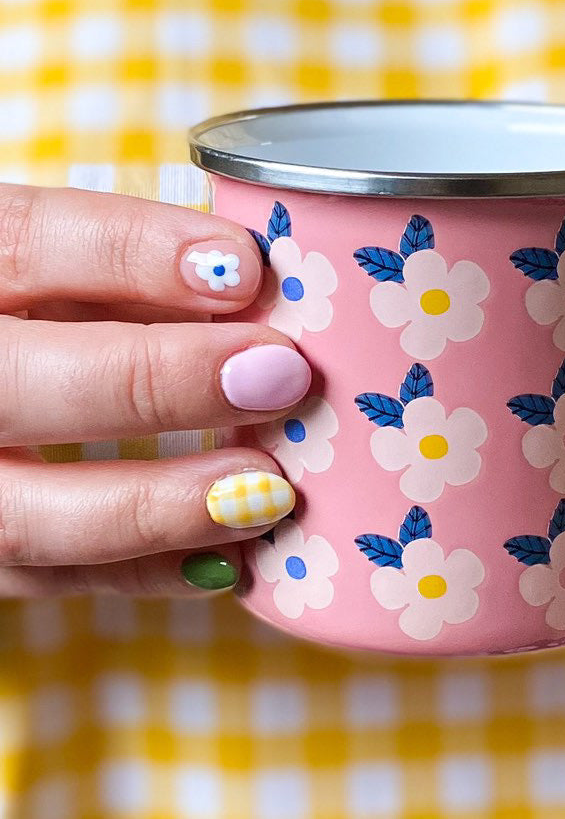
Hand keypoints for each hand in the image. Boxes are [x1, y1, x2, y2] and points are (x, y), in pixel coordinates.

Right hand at [0, 185, 309, 597]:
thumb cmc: (35, 320)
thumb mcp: (61, 275)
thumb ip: (131, 278)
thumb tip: (257, 290)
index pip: (26, 244)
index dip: (136, 253)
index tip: (247, 268)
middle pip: (22, 385)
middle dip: (160, 381)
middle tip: (280, 377)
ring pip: (28, 516)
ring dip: (160, 506)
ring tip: (270, 491)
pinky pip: (51, 579)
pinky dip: (148, 572)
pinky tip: (233, 556)